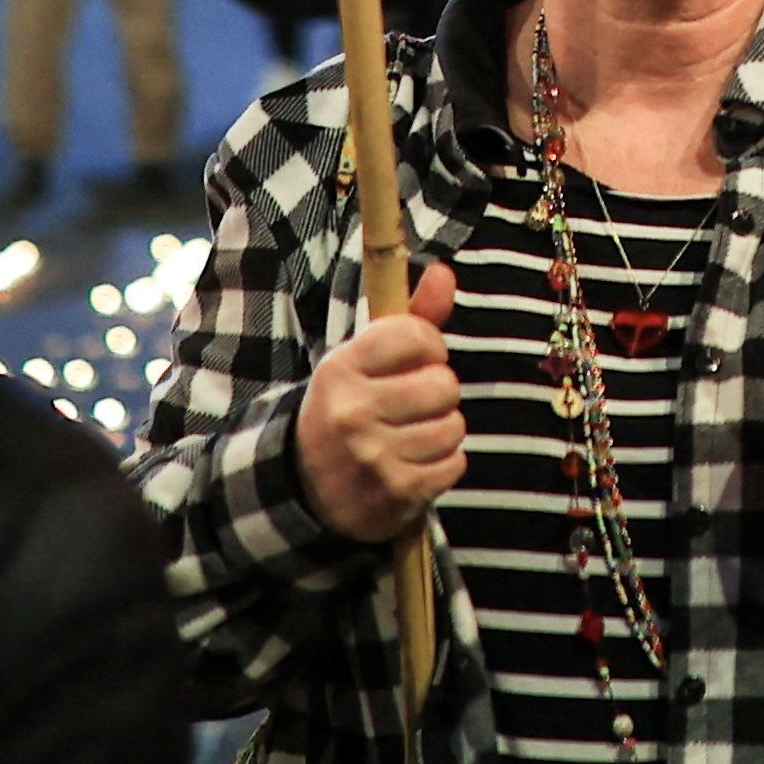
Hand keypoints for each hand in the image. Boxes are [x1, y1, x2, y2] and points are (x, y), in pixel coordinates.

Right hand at [294, 261, 463, 544]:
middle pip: (443, 384)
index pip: (417, 335)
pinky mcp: (394, 491)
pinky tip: (415, 462)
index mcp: (341, 368)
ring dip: (443, 430)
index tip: (418, 359)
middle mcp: (352, 410)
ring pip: (453, 426)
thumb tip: (445, 272)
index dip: (429, 346)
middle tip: (415, 403)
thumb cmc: (350, 409)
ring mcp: (372, 454)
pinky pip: (454, 463)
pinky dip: (444, 464)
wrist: (308, 487)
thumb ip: (410, 316)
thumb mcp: (364, 360)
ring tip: (414, 434)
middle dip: (439, 392)